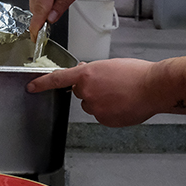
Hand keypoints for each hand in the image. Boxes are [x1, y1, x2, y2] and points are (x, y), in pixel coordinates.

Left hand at [27, 59, 166, 127]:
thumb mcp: (110, 65)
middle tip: (110, 85)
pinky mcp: (105, 120)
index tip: (31, 87)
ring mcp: (96, 109)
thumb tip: (84, 72)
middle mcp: (87, 93)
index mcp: (86, 76)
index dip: (42, 84)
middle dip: (91, 89)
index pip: (58, 79)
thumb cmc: (136, 73)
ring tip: (120, 94)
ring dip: (101, 101)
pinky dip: (110, 111)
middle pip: (80, 93)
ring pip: (92, 105)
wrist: (154, 88)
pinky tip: (123, 104)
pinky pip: (102, 115)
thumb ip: (92, 71)